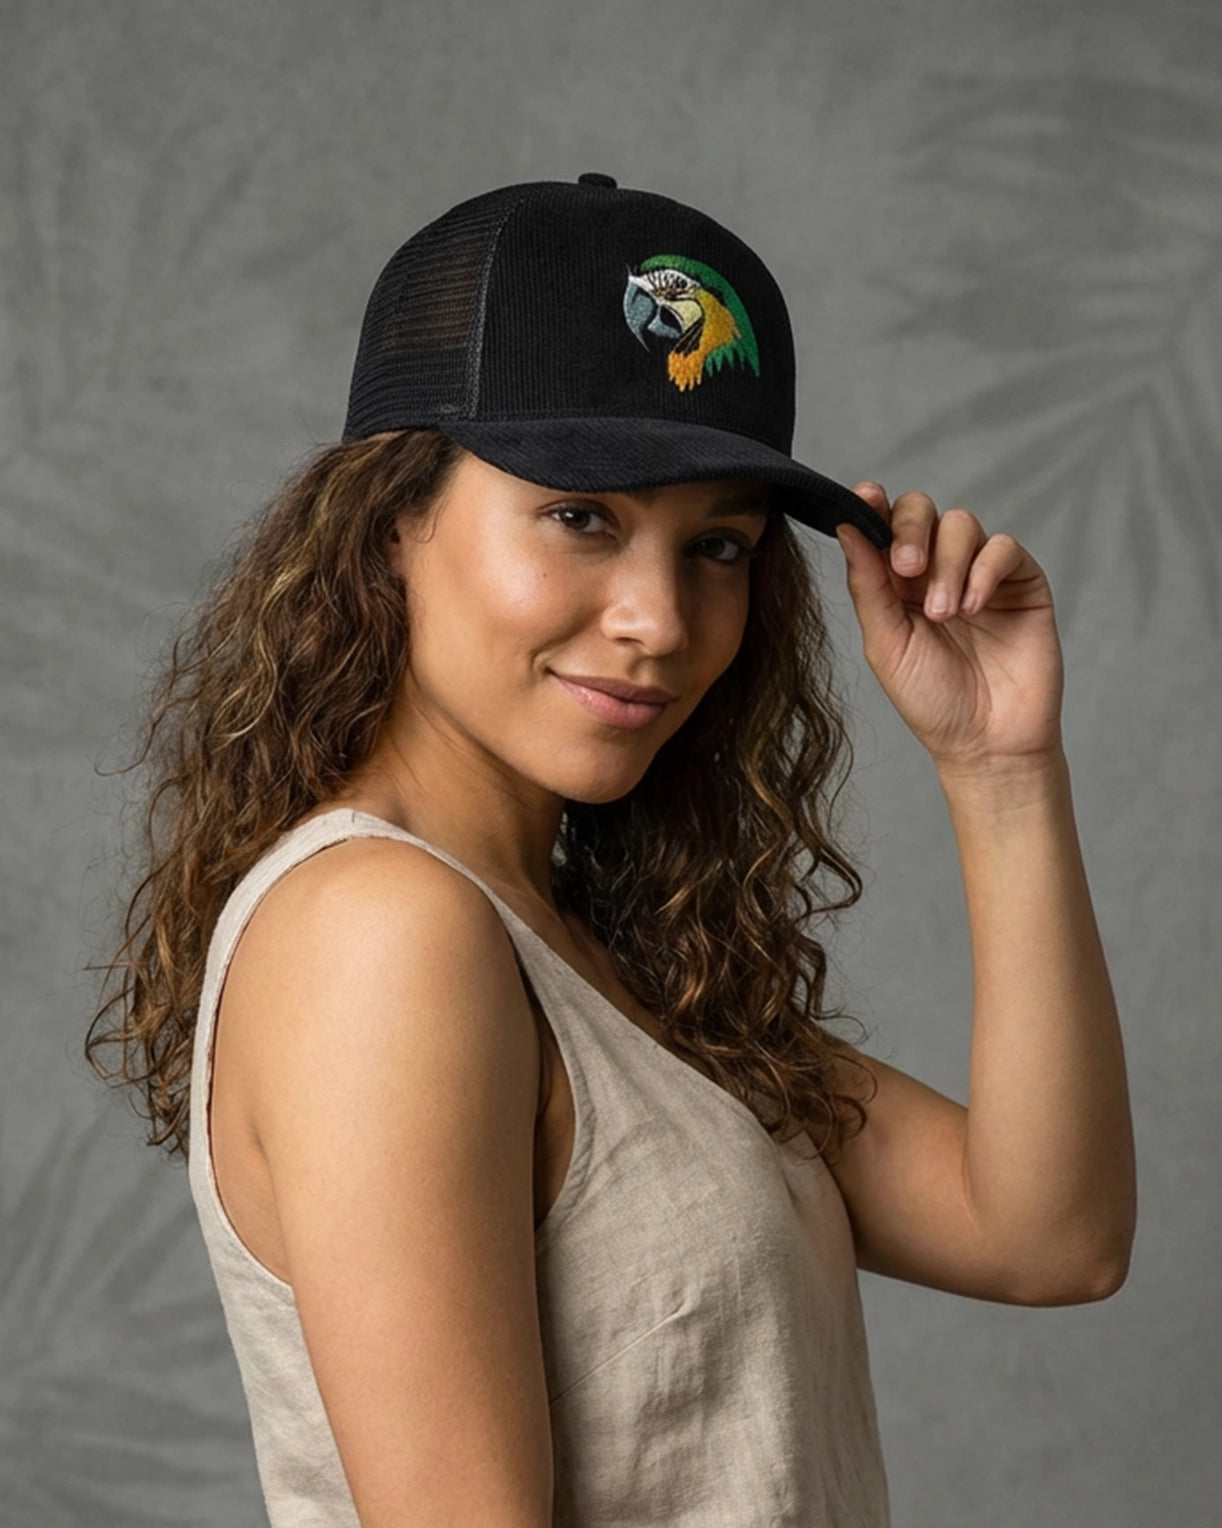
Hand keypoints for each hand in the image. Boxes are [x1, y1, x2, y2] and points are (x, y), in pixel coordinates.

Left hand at [836, 484, 1064, 770]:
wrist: (986, 742)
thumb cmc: (932, 700)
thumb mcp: (886, 644)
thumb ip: (867, 585)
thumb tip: (848, 527)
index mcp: (896, 582)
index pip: (883, 526)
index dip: (873, 506)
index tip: (865, 496)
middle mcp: (937, 569)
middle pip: (922, 511)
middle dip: (909, 530)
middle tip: (907, 571)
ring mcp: (980, 572)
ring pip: (962, 524)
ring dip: (947, 564)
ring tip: (943, 614)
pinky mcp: (1021, 582)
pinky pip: (1004, 548)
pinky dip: (984, 570)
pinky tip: (972, 608)